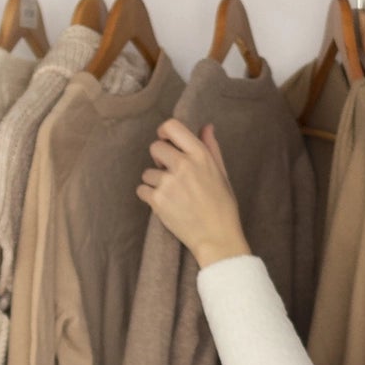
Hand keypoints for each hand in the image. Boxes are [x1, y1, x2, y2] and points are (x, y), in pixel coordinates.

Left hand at [140, 121, 249, 267]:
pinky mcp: (157, 200)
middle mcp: (183, 165)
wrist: (217, 237)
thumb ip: (211, 148)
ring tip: (172, 196)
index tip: (165, 142)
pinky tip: (165, 205)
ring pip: (147, 172)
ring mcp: (168, 183)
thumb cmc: (222, 206)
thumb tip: (206, 126)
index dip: (164, 133)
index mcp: (200, 155)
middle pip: (155, 147)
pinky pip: (142, 190)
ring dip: (155, 182)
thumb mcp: (222, 173)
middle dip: (159, 159)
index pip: (171, 126)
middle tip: (170, 174)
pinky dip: (149, 197)